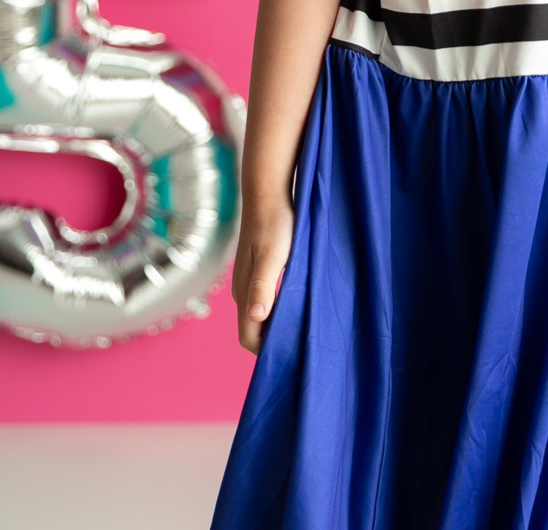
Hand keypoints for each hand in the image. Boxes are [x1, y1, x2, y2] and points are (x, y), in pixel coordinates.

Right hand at [231, 198, 295, 353]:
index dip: (267, 352)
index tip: (293, 354)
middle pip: (254, 330)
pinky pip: (265, 301)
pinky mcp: (258, 271)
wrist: (268, 192)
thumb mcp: (273, 255)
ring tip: (304, 327)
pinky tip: (298, 303)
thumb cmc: (274, 222)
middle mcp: (243, 291)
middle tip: (303, 344)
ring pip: (260, 316)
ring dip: (277, 325)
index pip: (249, 338)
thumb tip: (255, 316)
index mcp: (245, 292)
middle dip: (274, 343)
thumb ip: (263, 285)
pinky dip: (278, 309)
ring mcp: (249, 281)